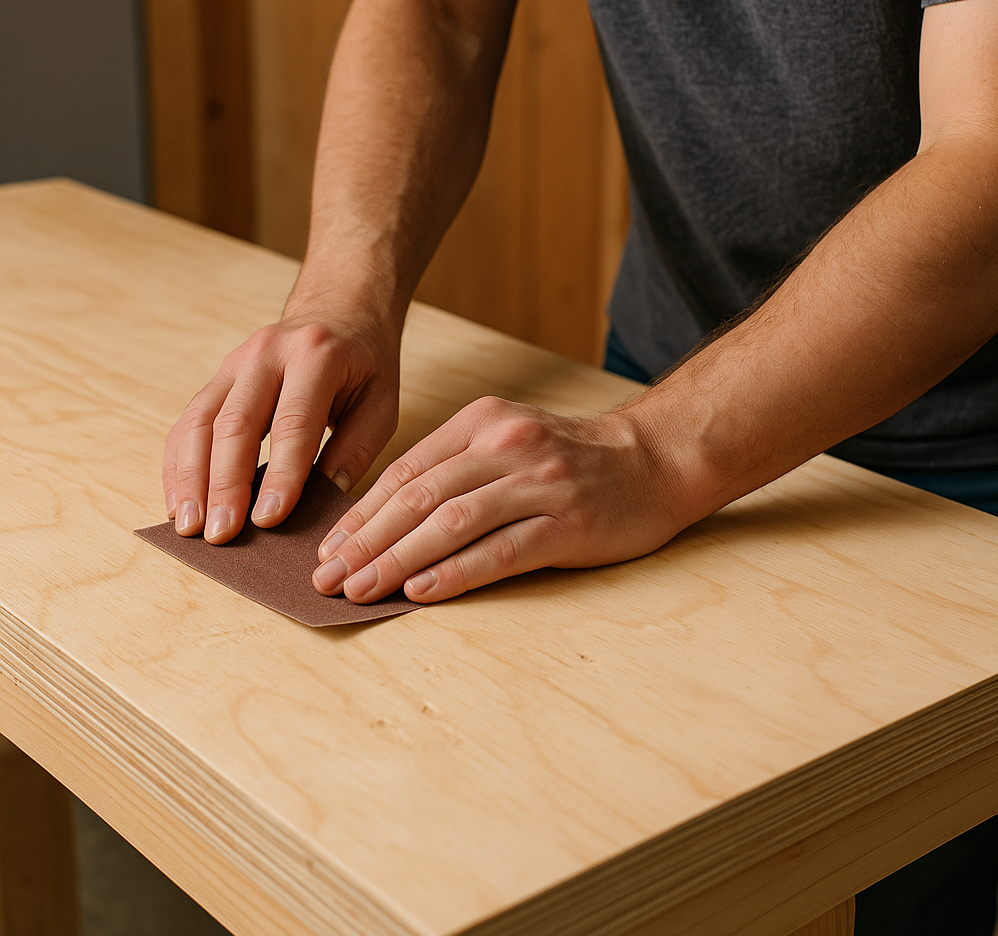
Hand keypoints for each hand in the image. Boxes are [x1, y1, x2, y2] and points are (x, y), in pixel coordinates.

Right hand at [163, 306, 400, 543]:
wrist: (341, 309)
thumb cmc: (366, 363)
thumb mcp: (381, 402)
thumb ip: (357, 448)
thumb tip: (325, 501)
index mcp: (317, 356)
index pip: (294, 422)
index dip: (281, 473)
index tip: (268, 519)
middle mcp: (267, 353)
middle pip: (236, 423)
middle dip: (225, 484)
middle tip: (221, 533)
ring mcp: (235, 362)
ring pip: (200, 422)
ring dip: (191, 478)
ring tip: (189, 526)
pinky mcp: (217, 377)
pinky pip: (189, 422)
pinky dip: (179, 465)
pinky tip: (179, 502)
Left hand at [310, 395, 691, 602]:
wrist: (654, 458)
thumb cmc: (572, 458)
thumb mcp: (510, 440)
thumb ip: (457, 468)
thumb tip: (389, 520)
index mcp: (483, 422)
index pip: (407, 470)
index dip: (361, 512)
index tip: (328, 547)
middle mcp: (507, 446)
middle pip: (420, 497)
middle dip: (365, 540)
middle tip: (326, 576)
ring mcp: (539, 483)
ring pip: (452, 523)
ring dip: (397, 560)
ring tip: (359, 588)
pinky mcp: (567, 522)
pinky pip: (500, 551)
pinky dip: (455, 573)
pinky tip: (421, 593)